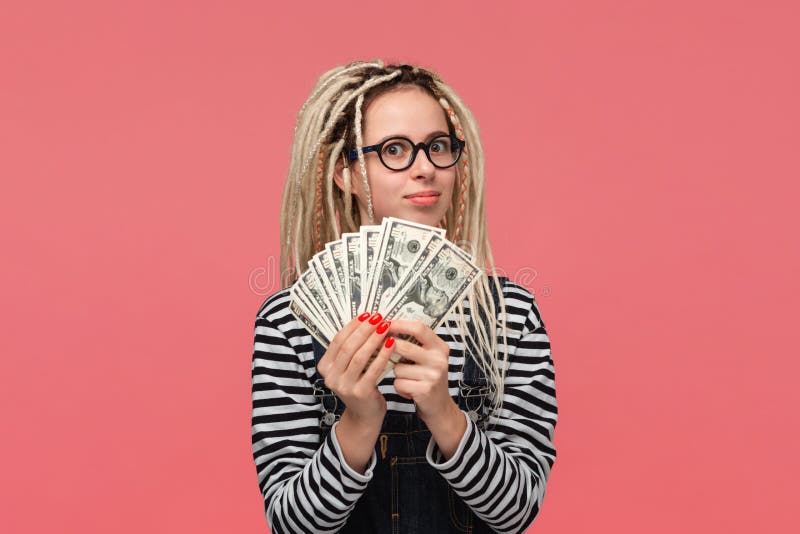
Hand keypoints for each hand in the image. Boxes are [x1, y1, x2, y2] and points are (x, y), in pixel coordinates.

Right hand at [317, 312, 394, 426]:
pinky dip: (382, 355)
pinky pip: (373, 369)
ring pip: (359, 357)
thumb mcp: (349, 368)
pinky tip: (391, 344)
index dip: (352, 326)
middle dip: (364, 330)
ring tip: (386, 327)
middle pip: (348, 347)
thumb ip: (352, 349)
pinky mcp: (360, 393)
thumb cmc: (359, 385)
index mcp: (325, 367)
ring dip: (374, 339)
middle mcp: (331, 376)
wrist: (364, 416)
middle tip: (378, 317)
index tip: (366, 314)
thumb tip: (366, 321)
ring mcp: (344, 386)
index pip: (337, 340)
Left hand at [386, 319, 454, 422]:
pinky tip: (408, 389)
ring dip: (396, 373)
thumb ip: (414, 343)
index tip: (385, 323)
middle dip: (389, 348)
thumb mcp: (427, 358)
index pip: (419, 328)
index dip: (399, 324)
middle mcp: (439, 359)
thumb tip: (387, 326)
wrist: (439, 406)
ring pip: (398, 367)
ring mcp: (433, 375)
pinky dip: (399, 386)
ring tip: (406, 378)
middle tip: (381, 348)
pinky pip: (399, 382)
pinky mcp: (425, 390)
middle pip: (405, 346)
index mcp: (440, 347)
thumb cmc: (427, 378)